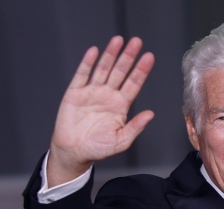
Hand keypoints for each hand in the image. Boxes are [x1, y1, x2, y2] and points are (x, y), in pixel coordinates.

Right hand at [48, 36, 155, 185]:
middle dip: (128, 57)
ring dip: (110, 54)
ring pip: (103, 69)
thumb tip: (150, 114)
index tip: (149, 57)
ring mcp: (91, 92)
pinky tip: (94, 52)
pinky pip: (82, 74)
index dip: (141, 70)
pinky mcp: (75, 93)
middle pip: (120, 72)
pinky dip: (88, 63)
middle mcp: (108, 95)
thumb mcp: (120, 141)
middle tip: (137, 42)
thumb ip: (135, 127)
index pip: (133, 84)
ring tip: (118, 40)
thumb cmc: (98, 148)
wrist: (74, 152)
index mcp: (120, 105)